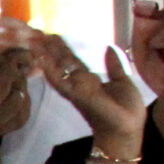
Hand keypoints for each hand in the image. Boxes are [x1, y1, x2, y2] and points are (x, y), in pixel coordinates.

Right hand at [37, 33, 146, 159]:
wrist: (128, 132)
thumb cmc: (126, 112)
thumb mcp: (122, 82)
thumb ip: (115, 67)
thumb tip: (109, 48)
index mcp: (88, 82)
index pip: (72, 61)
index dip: (62, 48)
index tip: (52, 35)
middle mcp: (78, 86)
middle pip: (61, 63)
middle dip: (49, 48)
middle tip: (36, 32)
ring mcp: (77, 91)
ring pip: (58, 71)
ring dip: (46, 56)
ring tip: (35, 41)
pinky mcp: (80, 96)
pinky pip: (63, 83)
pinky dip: (52, 71)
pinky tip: (43, 60)